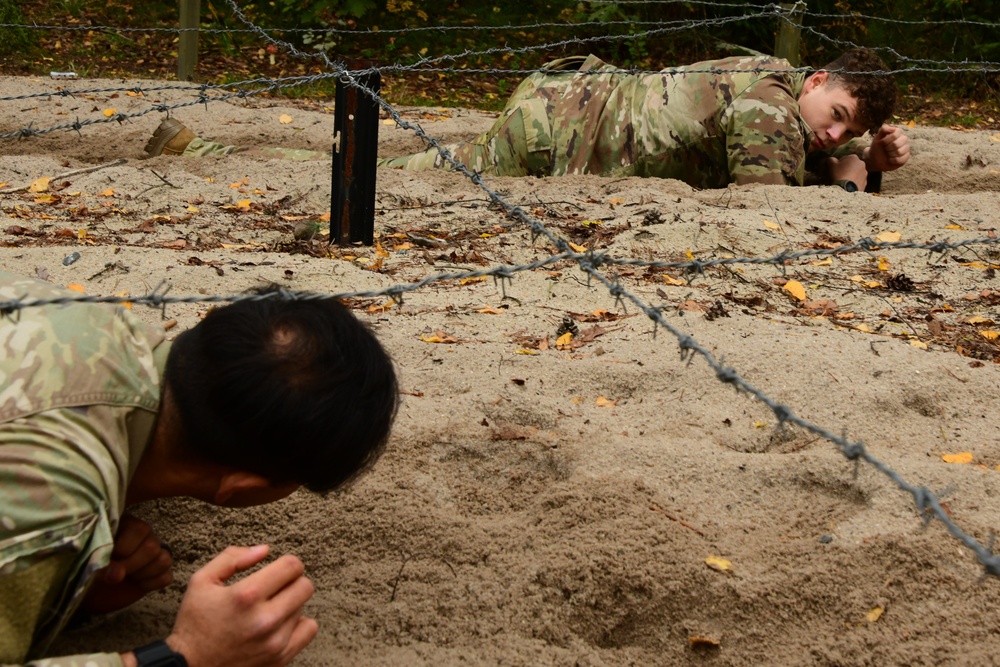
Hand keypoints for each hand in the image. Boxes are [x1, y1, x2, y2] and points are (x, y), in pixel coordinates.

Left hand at [82, 515, 172, 614]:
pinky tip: (138, 584)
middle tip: (115, 574)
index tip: (109, 559)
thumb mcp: (89, 562)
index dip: (125, 548)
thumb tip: (117, 574)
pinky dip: (152, 583)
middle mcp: (144, 536)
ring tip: (127, 578)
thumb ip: (101, 562)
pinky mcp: (160, 572)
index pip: (139, 529)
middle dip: (132, 565)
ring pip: (164, 560)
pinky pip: (167, 576)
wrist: (89, 591)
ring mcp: (155, 554)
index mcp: (126, 526)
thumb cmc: (87, 570)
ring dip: (142, 574)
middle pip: (153, 547)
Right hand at [164, 545, 317, 666]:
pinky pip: (309, 630)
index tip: (277, 569)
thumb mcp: (202, 581)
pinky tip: (280, 624)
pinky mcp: (279, 658)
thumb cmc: (194, 624)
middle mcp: (265, 619)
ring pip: (304, 607)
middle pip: (305, 586)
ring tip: (268, 609)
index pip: (292, 566)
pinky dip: (298, 624)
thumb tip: (264, 550)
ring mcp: (274, 642)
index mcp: (246, 595)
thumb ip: (232, 558)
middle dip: (292, 581)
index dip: (286, 563)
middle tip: (275, 588)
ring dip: (290, 604)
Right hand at [826, 154, 868, 190]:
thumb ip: (831, 159)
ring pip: (857, 173)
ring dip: (852, 175)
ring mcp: (865, 173)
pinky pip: (859, 181)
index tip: (836, 168)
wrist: (846, 189)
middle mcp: (861, 163)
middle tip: (840, 174)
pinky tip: (848, 186)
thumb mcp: (831, 165)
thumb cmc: (839, 174)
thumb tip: (832, 159)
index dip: (840, 163)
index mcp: (854, 157)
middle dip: (848, 168)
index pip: (846, 158)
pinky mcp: (865, 182)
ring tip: (844, 181)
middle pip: (852, 165)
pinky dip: (854, 182)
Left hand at [864, 124, 909, 171]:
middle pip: (897, 144)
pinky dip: (893, 160)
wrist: (875, 160)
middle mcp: (904, 139)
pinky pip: (901, 159)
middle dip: (888, 148)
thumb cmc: (877, 147)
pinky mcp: (906, 157)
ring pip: (899, 152)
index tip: (882, 142)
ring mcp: (906, 148)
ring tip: (888, 154)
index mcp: (897, 132)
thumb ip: (883, 130)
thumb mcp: (877, 138)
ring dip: (890, 155)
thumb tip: (893, 128)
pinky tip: (891, 159)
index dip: (887, 139)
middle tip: (885, 149)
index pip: (896, 133)